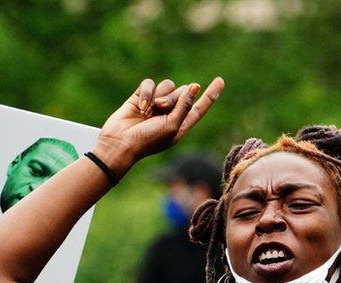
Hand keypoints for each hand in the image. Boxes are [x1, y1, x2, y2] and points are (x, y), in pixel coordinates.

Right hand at [94, 76, 224, 174]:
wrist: (120, 143)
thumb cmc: (149, 140)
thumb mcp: (172, 126)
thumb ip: (185, 106)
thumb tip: (194, 87)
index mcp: (181, 124)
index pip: (199, 107)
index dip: (210, 95)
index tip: (220, 81)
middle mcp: (170, 113)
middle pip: (182, 93)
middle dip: (174, 97)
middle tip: (161, 108)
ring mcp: (155, 104)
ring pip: (167, 86)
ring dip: (159, 96)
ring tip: (148, 111)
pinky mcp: (141, 97)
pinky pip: (149, 84)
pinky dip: (146, 93)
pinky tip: (140, 106)